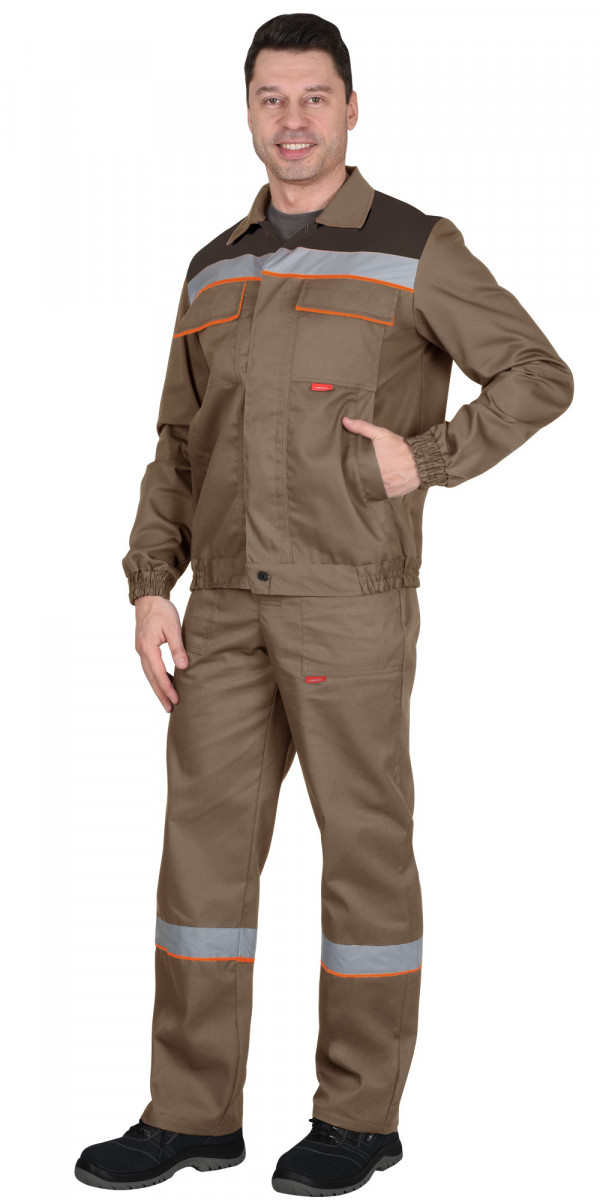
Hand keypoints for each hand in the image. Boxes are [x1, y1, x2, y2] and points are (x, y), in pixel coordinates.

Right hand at [134, 595, 188, 711]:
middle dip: (160, 694)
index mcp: (148, 647)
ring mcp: (140, 650)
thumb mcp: (173, 627)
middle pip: (151, 678)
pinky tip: (165, 682)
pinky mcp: (143, 647)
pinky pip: (149, 667)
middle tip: (170, 708)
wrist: (148, 598)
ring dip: (157, 688)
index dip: (167, 688)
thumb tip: (183, 667)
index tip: (176, 699)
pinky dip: (156, 677)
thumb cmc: (162, 610)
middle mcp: (141, 651)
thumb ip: (177, 648)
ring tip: (167, 700)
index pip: (159, 673)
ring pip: (149, 674)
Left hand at [341, 416, 420, 496]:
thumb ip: (362, 427)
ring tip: (367, 476)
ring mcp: (381, 487)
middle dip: (357, 474)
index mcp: (369, 462)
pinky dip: (375, 490)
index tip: (347, 463)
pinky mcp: (388, 494)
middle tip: (359, 469)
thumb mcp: (382, 434)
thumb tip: (345, 421)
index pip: (350, 467)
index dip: (348, 466)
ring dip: (365, 483)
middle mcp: (373, 476)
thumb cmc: (401, 448)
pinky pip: (376, 494)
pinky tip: (376, 483)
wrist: (421, 462)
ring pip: (366, 487)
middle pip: (358, 478)